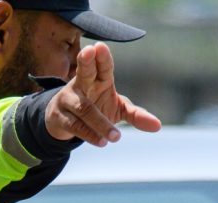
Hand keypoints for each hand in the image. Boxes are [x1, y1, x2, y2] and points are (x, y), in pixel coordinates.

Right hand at [44, 42, 160, 146]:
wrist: (63, 121)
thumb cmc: (96, 107)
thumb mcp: (117, 109)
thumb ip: (136, 115)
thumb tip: (158, 126)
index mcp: (98, 78)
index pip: (102, 66)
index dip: (102, 57)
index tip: (100, 46)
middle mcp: (82, 84)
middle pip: (84, 71)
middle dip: (86, 61)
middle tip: (88, 50)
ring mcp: (68, 100)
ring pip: (84, 108)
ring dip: (100, 122)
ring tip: (116, 136)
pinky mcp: (59, 117)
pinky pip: (75, 125)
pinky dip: (90, 134)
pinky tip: (102, 142)